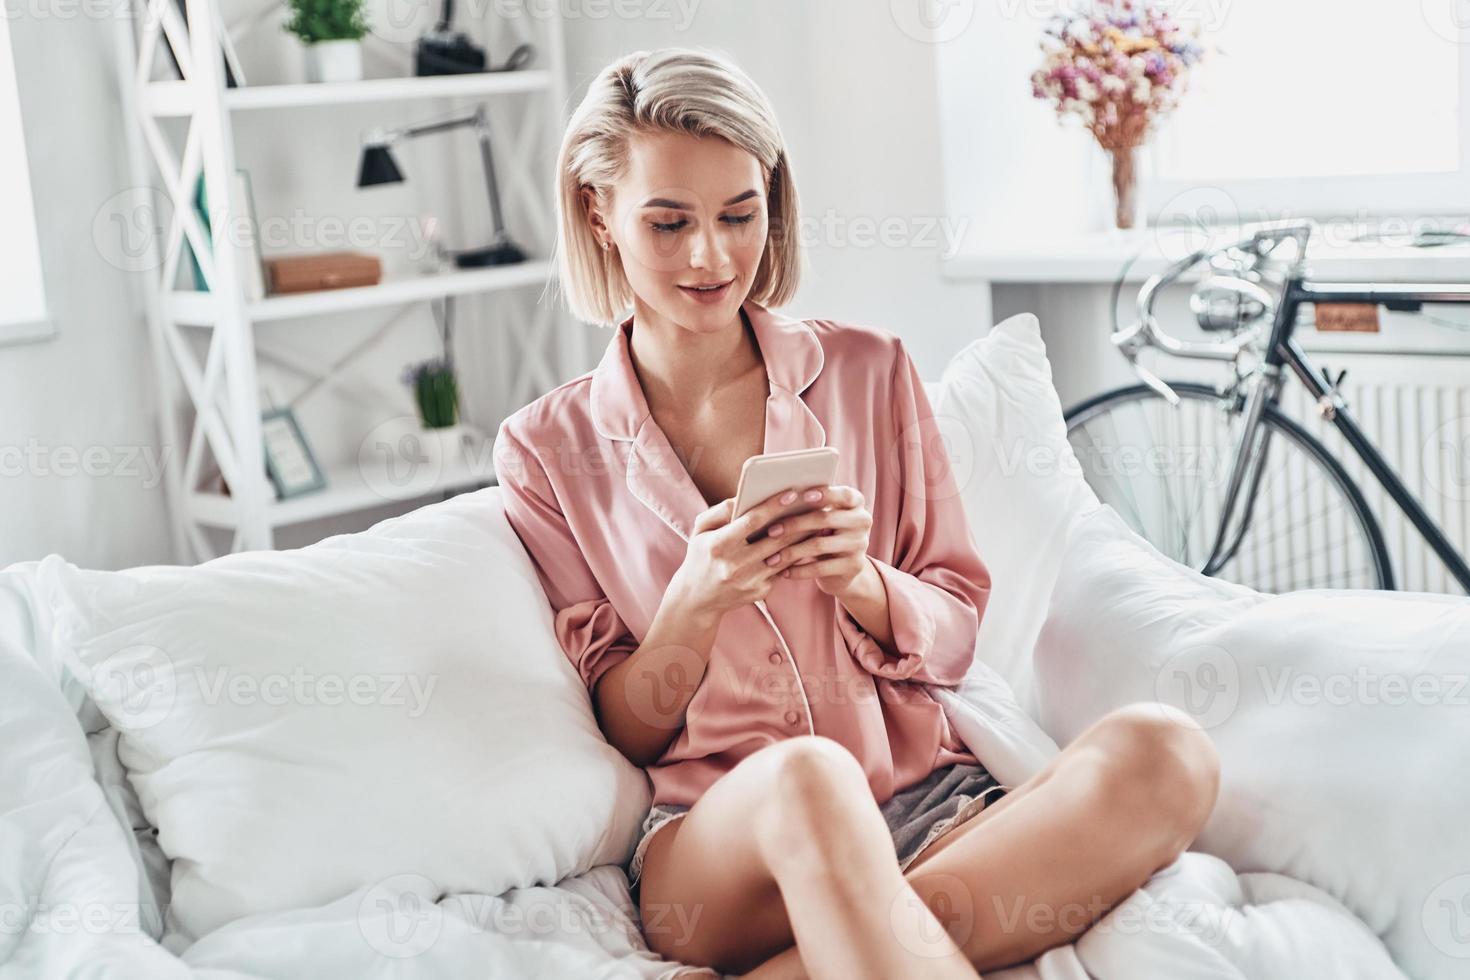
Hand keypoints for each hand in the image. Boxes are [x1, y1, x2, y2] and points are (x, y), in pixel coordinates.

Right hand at [665, 488, 827, 621]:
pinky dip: (796, 554)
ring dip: (804, 537)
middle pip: (775, 539)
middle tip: (818, 502)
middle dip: (798, 519)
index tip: (792, 492)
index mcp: (719, 545)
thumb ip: (720, 511)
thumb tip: (743, 496)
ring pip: (785, 555)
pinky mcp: (760, 592)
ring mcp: (750, 581)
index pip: (751, 522)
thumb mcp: (700, 530)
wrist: (697, 600)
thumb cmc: (700, 556)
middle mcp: (735, 565)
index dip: (773, 506)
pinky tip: (808, 541)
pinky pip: (783, 569)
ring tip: (819, 520)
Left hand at [758, 485, 872, 596]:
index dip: (825, 494)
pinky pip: (821, 568)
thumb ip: (810, 506)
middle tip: (771, 531)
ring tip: (771, 558)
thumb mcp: (823, 517)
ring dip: (791, 551)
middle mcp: (862, 521)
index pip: (843, 494)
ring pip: (819, 545)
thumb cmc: (824, 534)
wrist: (843, 570)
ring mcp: (860, 544)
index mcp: (856, 502)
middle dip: (794, 524)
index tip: (804, 495)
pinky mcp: (854, 566)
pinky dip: (799, 570)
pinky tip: (784, 572)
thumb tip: (778, 499)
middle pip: (825, 518)